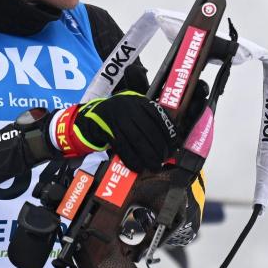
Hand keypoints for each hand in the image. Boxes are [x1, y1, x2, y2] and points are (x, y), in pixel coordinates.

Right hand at [47, 91, 180, 171]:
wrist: (94, 115)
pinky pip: (123, 147)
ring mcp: (117, 118)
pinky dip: (132, 159)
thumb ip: (151, 116)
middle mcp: (129, 107)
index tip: (174, 147)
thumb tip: (173, 138)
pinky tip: (138, 167)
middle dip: (159, 148)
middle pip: (149, 131)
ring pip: (137, 140)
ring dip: (148, 156)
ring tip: (154, 166)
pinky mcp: (108, 130)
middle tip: (164, 160)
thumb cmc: (121, 115)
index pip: (159, 117)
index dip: (168, 134)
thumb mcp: (136, 107)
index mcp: (139, 100)